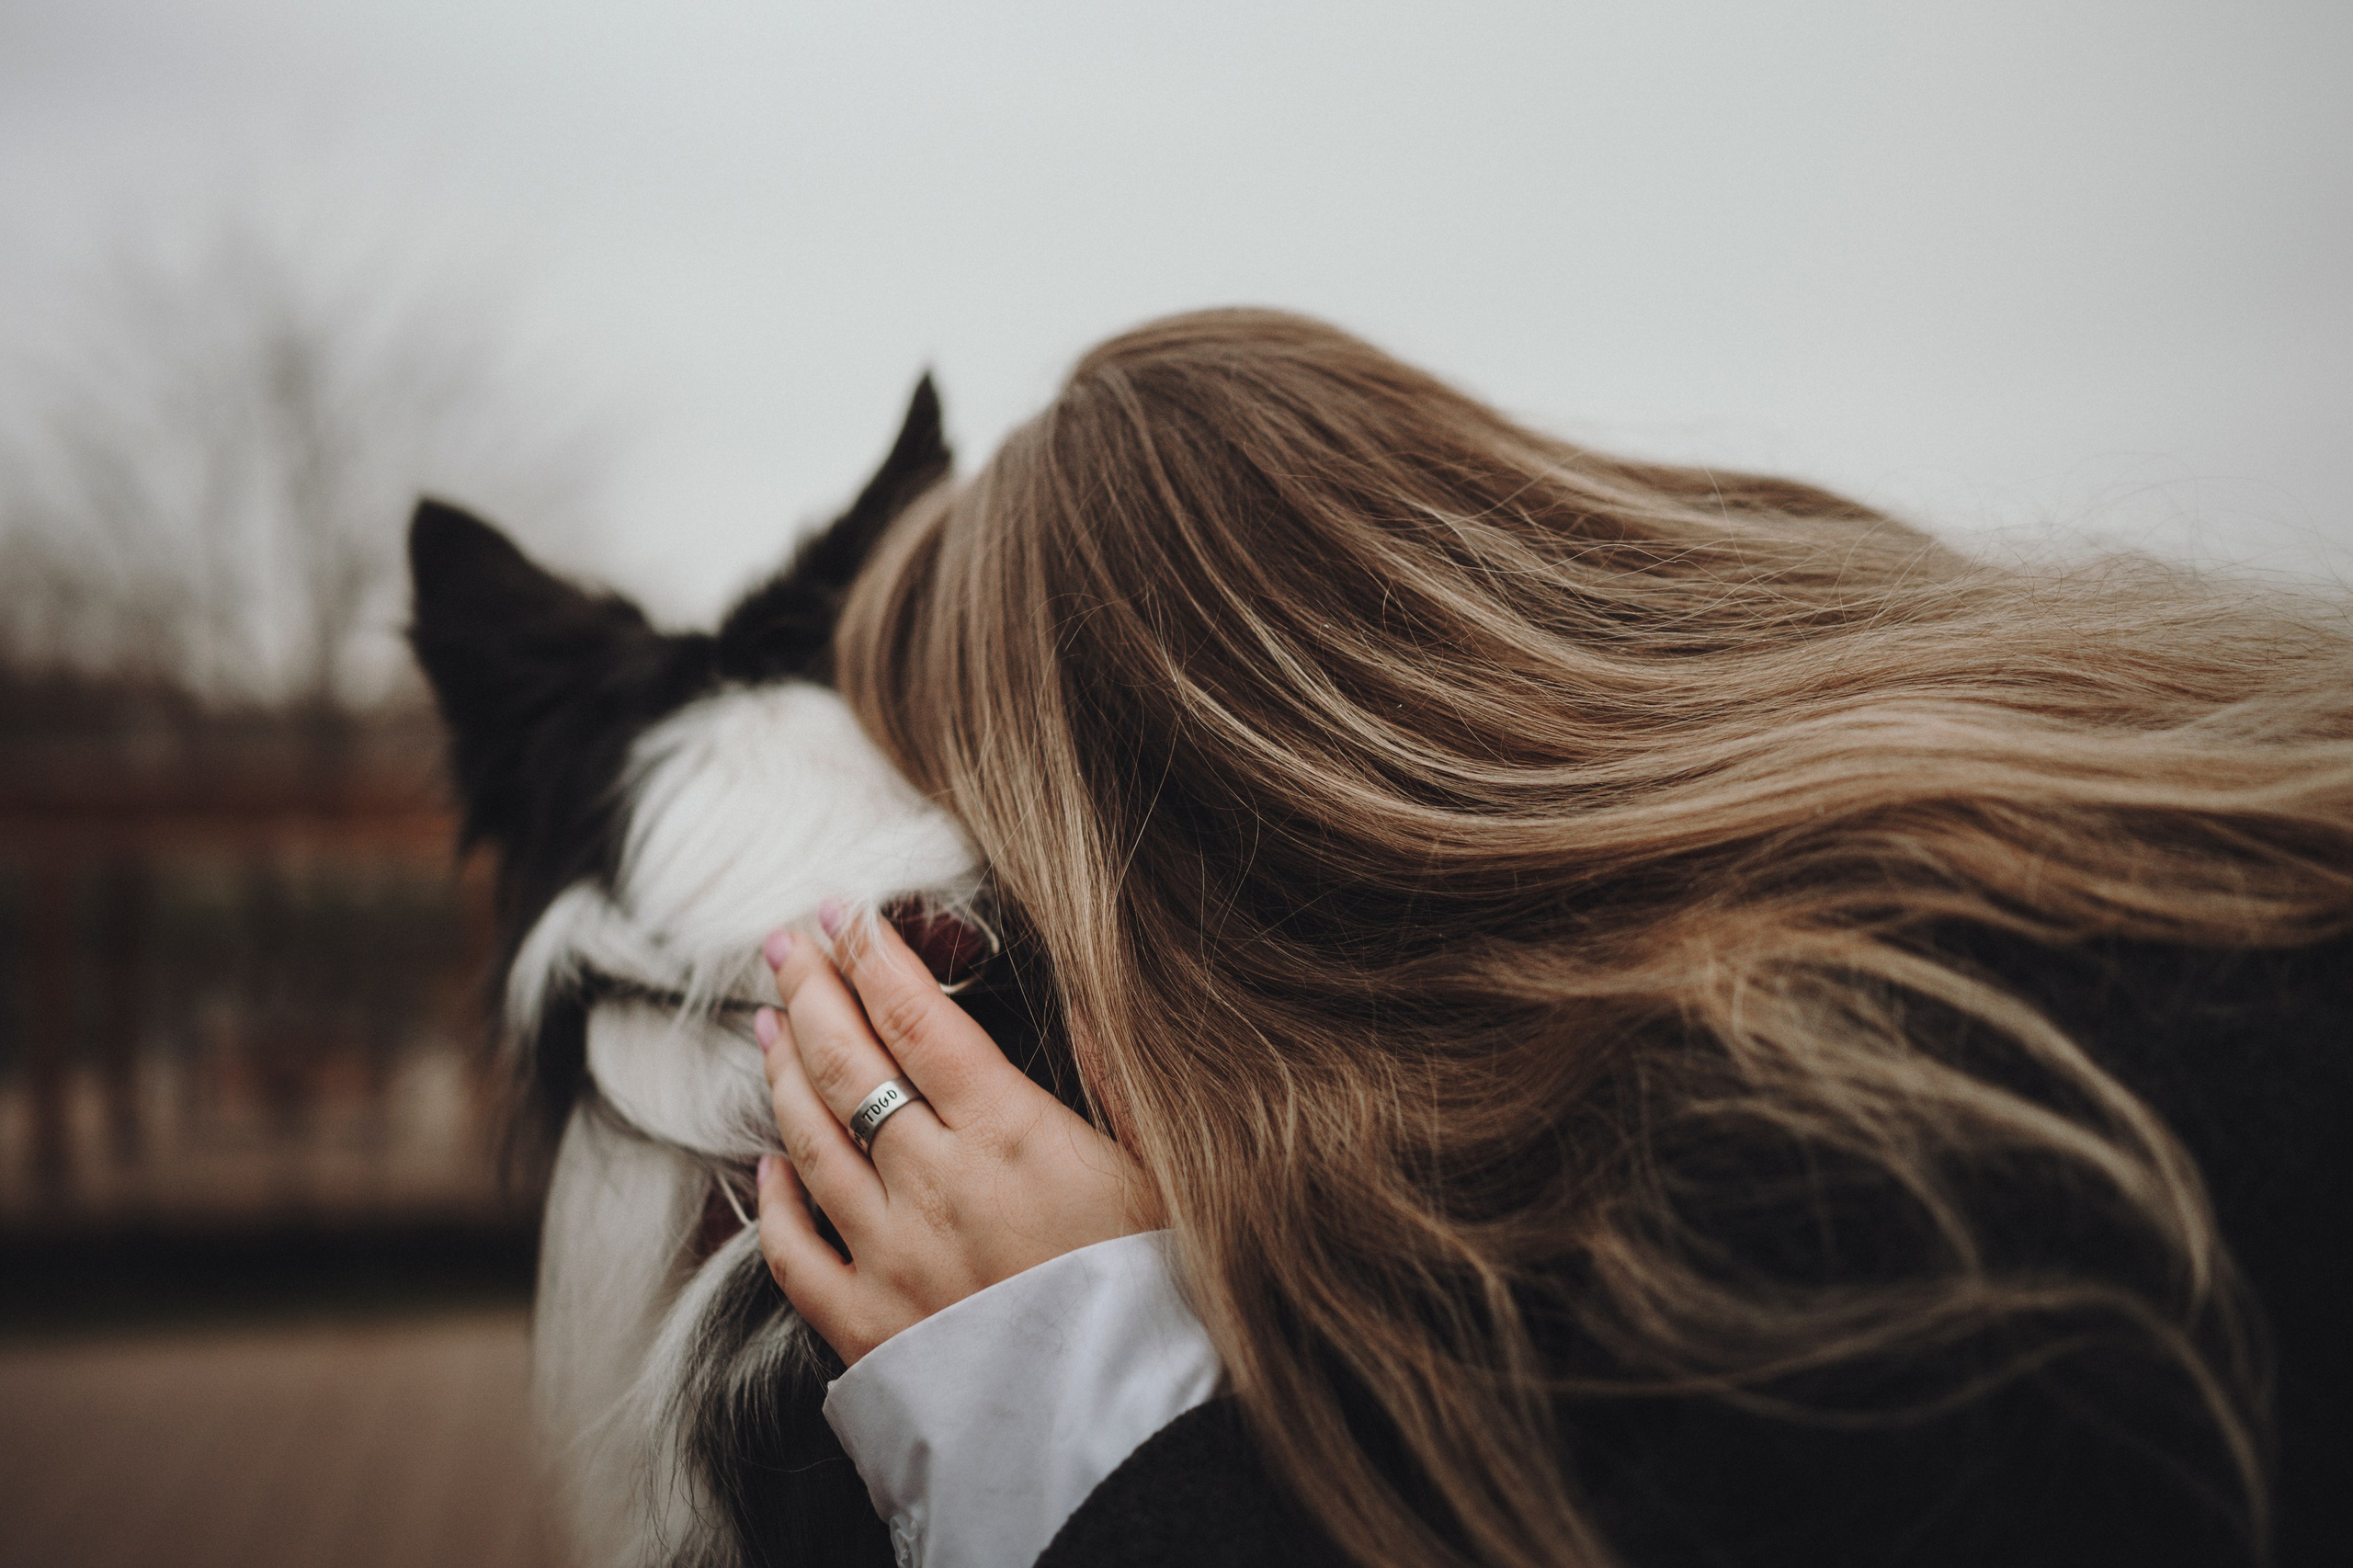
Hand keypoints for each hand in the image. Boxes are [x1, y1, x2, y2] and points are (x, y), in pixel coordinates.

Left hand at [753, 902, 1150, 1363]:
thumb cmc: (1158, 1295)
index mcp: (1009, 1133)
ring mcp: (891, 1255)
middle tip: (783, 943)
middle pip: (849, 1064)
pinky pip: (794, 1253)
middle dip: (810, 991)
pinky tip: (766, 1161)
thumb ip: (1117, 1077)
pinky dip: (773, 1199)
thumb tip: (1090, 990)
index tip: (842, 913)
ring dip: (781, 1073)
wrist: (1125, 1433)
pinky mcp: (866, 1326)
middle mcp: (935, 1182)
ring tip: (766, 1024)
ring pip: (811, 1142)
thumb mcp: (1165, 1169)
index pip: (916, 1019)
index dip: (871, 955)